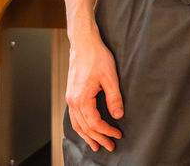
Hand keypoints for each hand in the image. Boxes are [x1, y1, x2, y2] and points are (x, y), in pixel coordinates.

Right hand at [66, 33, 123, 151]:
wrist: (83, 44)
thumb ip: (114, 97)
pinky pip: (74, 116)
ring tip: (96, 145)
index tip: (118, 135)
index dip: (107, 131)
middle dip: (97, 138)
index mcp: (81, 99)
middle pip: (84, 127)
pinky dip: (81, 126)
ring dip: (87, 135)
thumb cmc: (96, 57)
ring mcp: (70, 98)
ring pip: (77, 124)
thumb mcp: (110, 77)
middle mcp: (72, 101)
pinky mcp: (71, 94)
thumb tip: (118, 114)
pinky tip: (86, 129)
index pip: (94, 123)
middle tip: (109, 146)